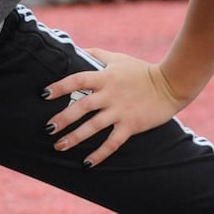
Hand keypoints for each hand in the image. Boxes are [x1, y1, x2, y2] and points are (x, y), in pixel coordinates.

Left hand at [41, 48, 187, 167]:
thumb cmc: (140, 71)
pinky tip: (86, 163)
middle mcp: (110, 95)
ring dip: (75, 138)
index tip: (44, 94)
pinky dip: (99, 154)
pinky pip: (112, 143)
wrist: (170, 85)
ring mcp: (120, 111)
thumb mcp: (117, 58)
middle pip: (82, 106)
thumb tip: (76, 50)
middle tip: (48, 128)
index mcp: (105, 77)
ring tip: (59, 146)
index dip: (59, 87)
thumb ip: (96, 54)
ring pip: (93, 127)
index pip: (77, 80)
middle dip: (63, 118)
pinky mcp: (131, 126)